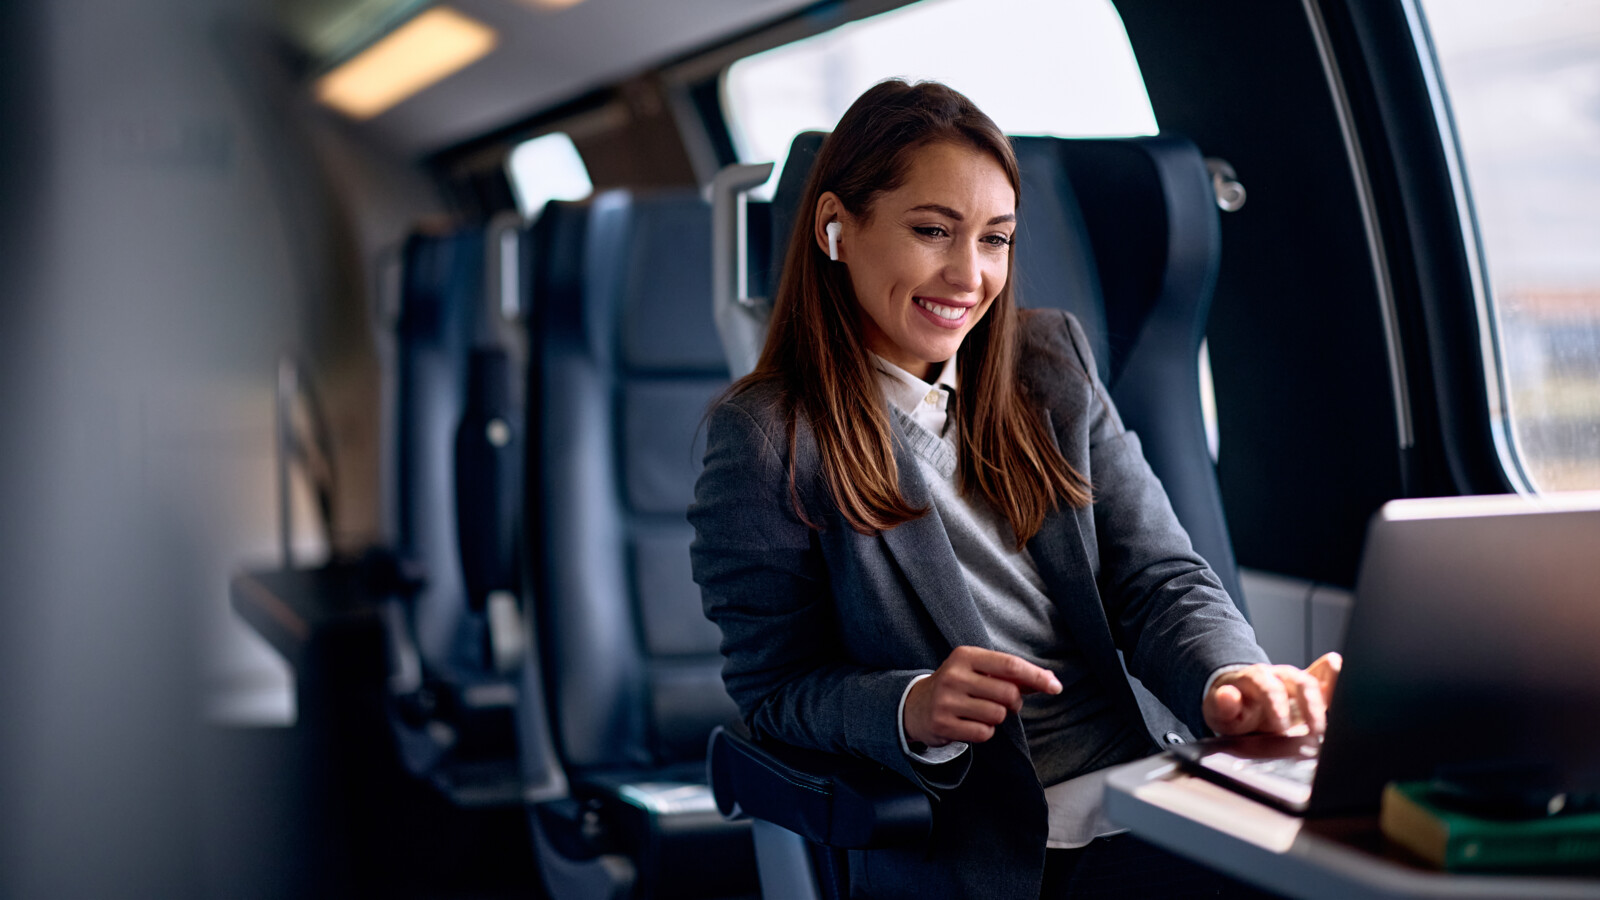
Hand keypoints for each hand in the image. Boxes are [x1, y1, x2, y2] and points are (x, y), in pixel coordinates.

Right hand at [904, 646, 1061, 747]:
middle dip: (1014, 702)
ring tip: (982, 712)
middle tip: (1003, 703)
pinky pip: (984, 733)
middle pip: (1008, 693)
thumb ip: (1013, 675)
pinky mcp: (943, 724)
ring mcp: (946, 700)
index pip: (1010, 665)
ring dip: (997, 718)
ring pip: (997, 715)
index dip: (1036, 676)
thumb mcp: (979, 672)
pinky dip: (984, 731)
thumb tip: (1050, 681)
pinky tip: (970, 724)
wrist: (916, 705)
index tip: (1056, 687)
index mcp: (965, 656)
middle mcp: (954, 675)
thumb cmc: (958, 685)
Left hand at [1203, 652, 1341, 736]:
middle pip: (1299, 681)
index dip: (1275, 705)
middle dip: (1310, 705)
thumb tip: (1227, 696)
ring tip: (1340, 716)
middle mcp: (1279, 675)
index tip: (1281, 727)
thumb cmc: (1231, 708)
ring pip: (1316, 682)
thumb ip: (1223, 706)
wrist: (1238, 702)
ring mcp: (1296, 682)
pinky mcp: (1309, 692)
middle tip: (1316, 731)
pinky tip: (1352, 680)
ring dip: (1330, 698)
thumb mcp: (1218, 711)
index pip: (1268, 687)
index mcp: (1255, 678)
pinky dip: (1338, 680)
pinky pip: (1327, 681)